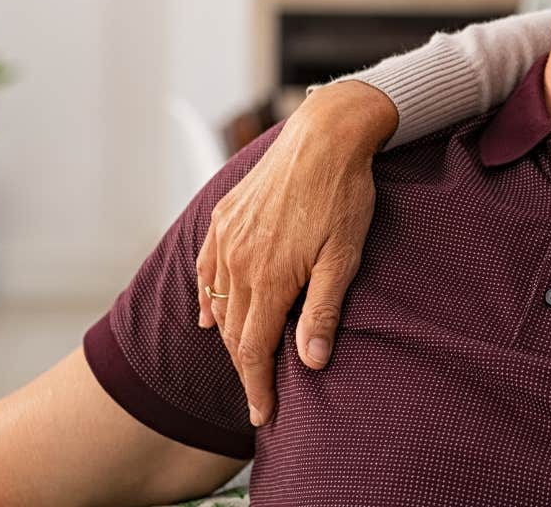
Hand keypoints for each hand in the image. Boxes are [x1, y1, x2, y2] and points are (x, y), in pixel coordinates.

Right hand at [195, 80, 391, 424]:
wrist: (324, 135)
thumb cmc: (343, 194)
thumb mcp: (344, 256)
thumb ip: (323, 310)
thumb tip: (312, 362)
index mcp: (268, 278)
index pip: (254, 349)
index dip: (258, 387)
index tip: (263, 415)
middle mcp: (238, 262)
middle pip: (234, 332)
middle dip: (245, 369)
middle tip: (258, 396)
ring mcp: (226, 239)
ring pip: (219, 303)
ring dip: (230, 336)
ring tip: (244, 361)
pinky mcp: (224, 218)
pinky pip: (207, 269)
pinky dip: (208, 296)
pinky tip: (211, 314)